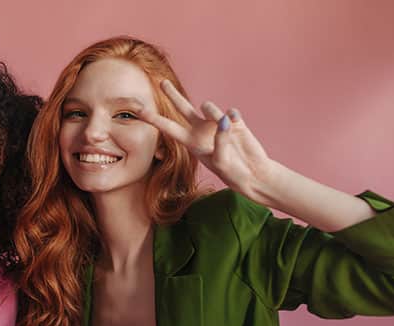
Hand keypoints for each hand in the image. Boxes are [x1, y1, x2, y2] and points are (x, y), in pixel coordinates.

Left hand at [141, 80, 273, 201]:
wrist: (254, 174)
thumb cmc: (233, 173)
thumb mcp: (222, 161)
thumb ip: (220, 139)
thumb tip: (223, 119)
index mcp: (191, 142)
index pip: (169, 128)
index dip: (154, 119)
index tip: (139, 111)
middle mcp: (201, 131)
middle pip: (183, 108)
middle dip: (173, 94)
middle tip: (162, 82)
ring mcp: (216, 124)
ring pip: (209, 107)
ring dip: (213, 113)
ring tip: (223, 125)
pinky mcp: (234, 121)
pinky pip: (230, 112)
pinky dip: (232, 119)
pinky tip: (236, 125)